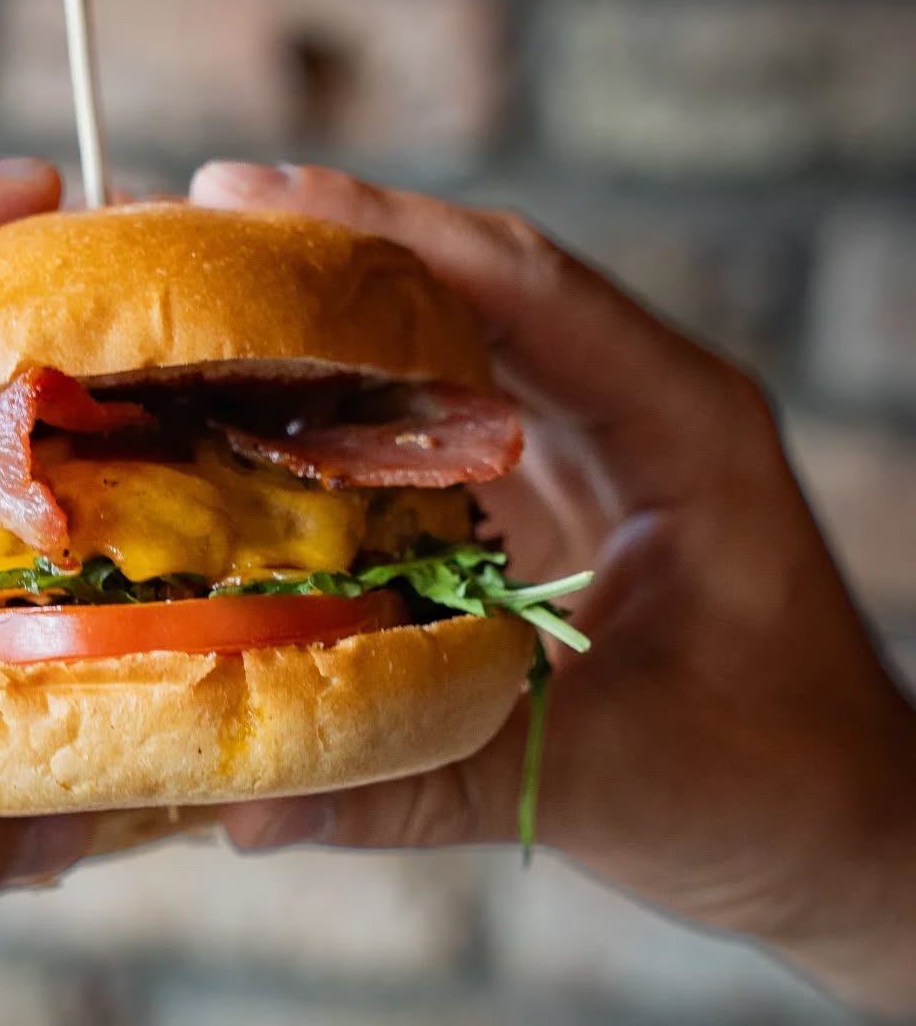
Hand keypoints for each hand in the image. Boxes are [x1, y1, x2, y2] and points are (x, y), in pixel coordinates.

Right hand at [191, 163, 915, 1017]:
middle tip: (184, 227)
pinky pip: (437, 431)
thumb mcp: (612, 780)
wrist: (842, 835)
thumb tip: (249, 808)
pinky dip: (347, 416)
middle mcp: (636, 412)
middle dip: (327, 252)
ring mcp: (592, 454)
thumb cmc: (774, 792)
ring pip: (449, 349)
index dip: (383, 228)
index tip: (246, 190)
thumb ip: (433, 783)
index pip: (523, 286)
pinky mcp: (550, 508)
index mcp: (685, 427)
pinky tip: (253, 417)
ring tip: (196, 301)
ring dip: (330, 324)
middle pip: (470, 289)